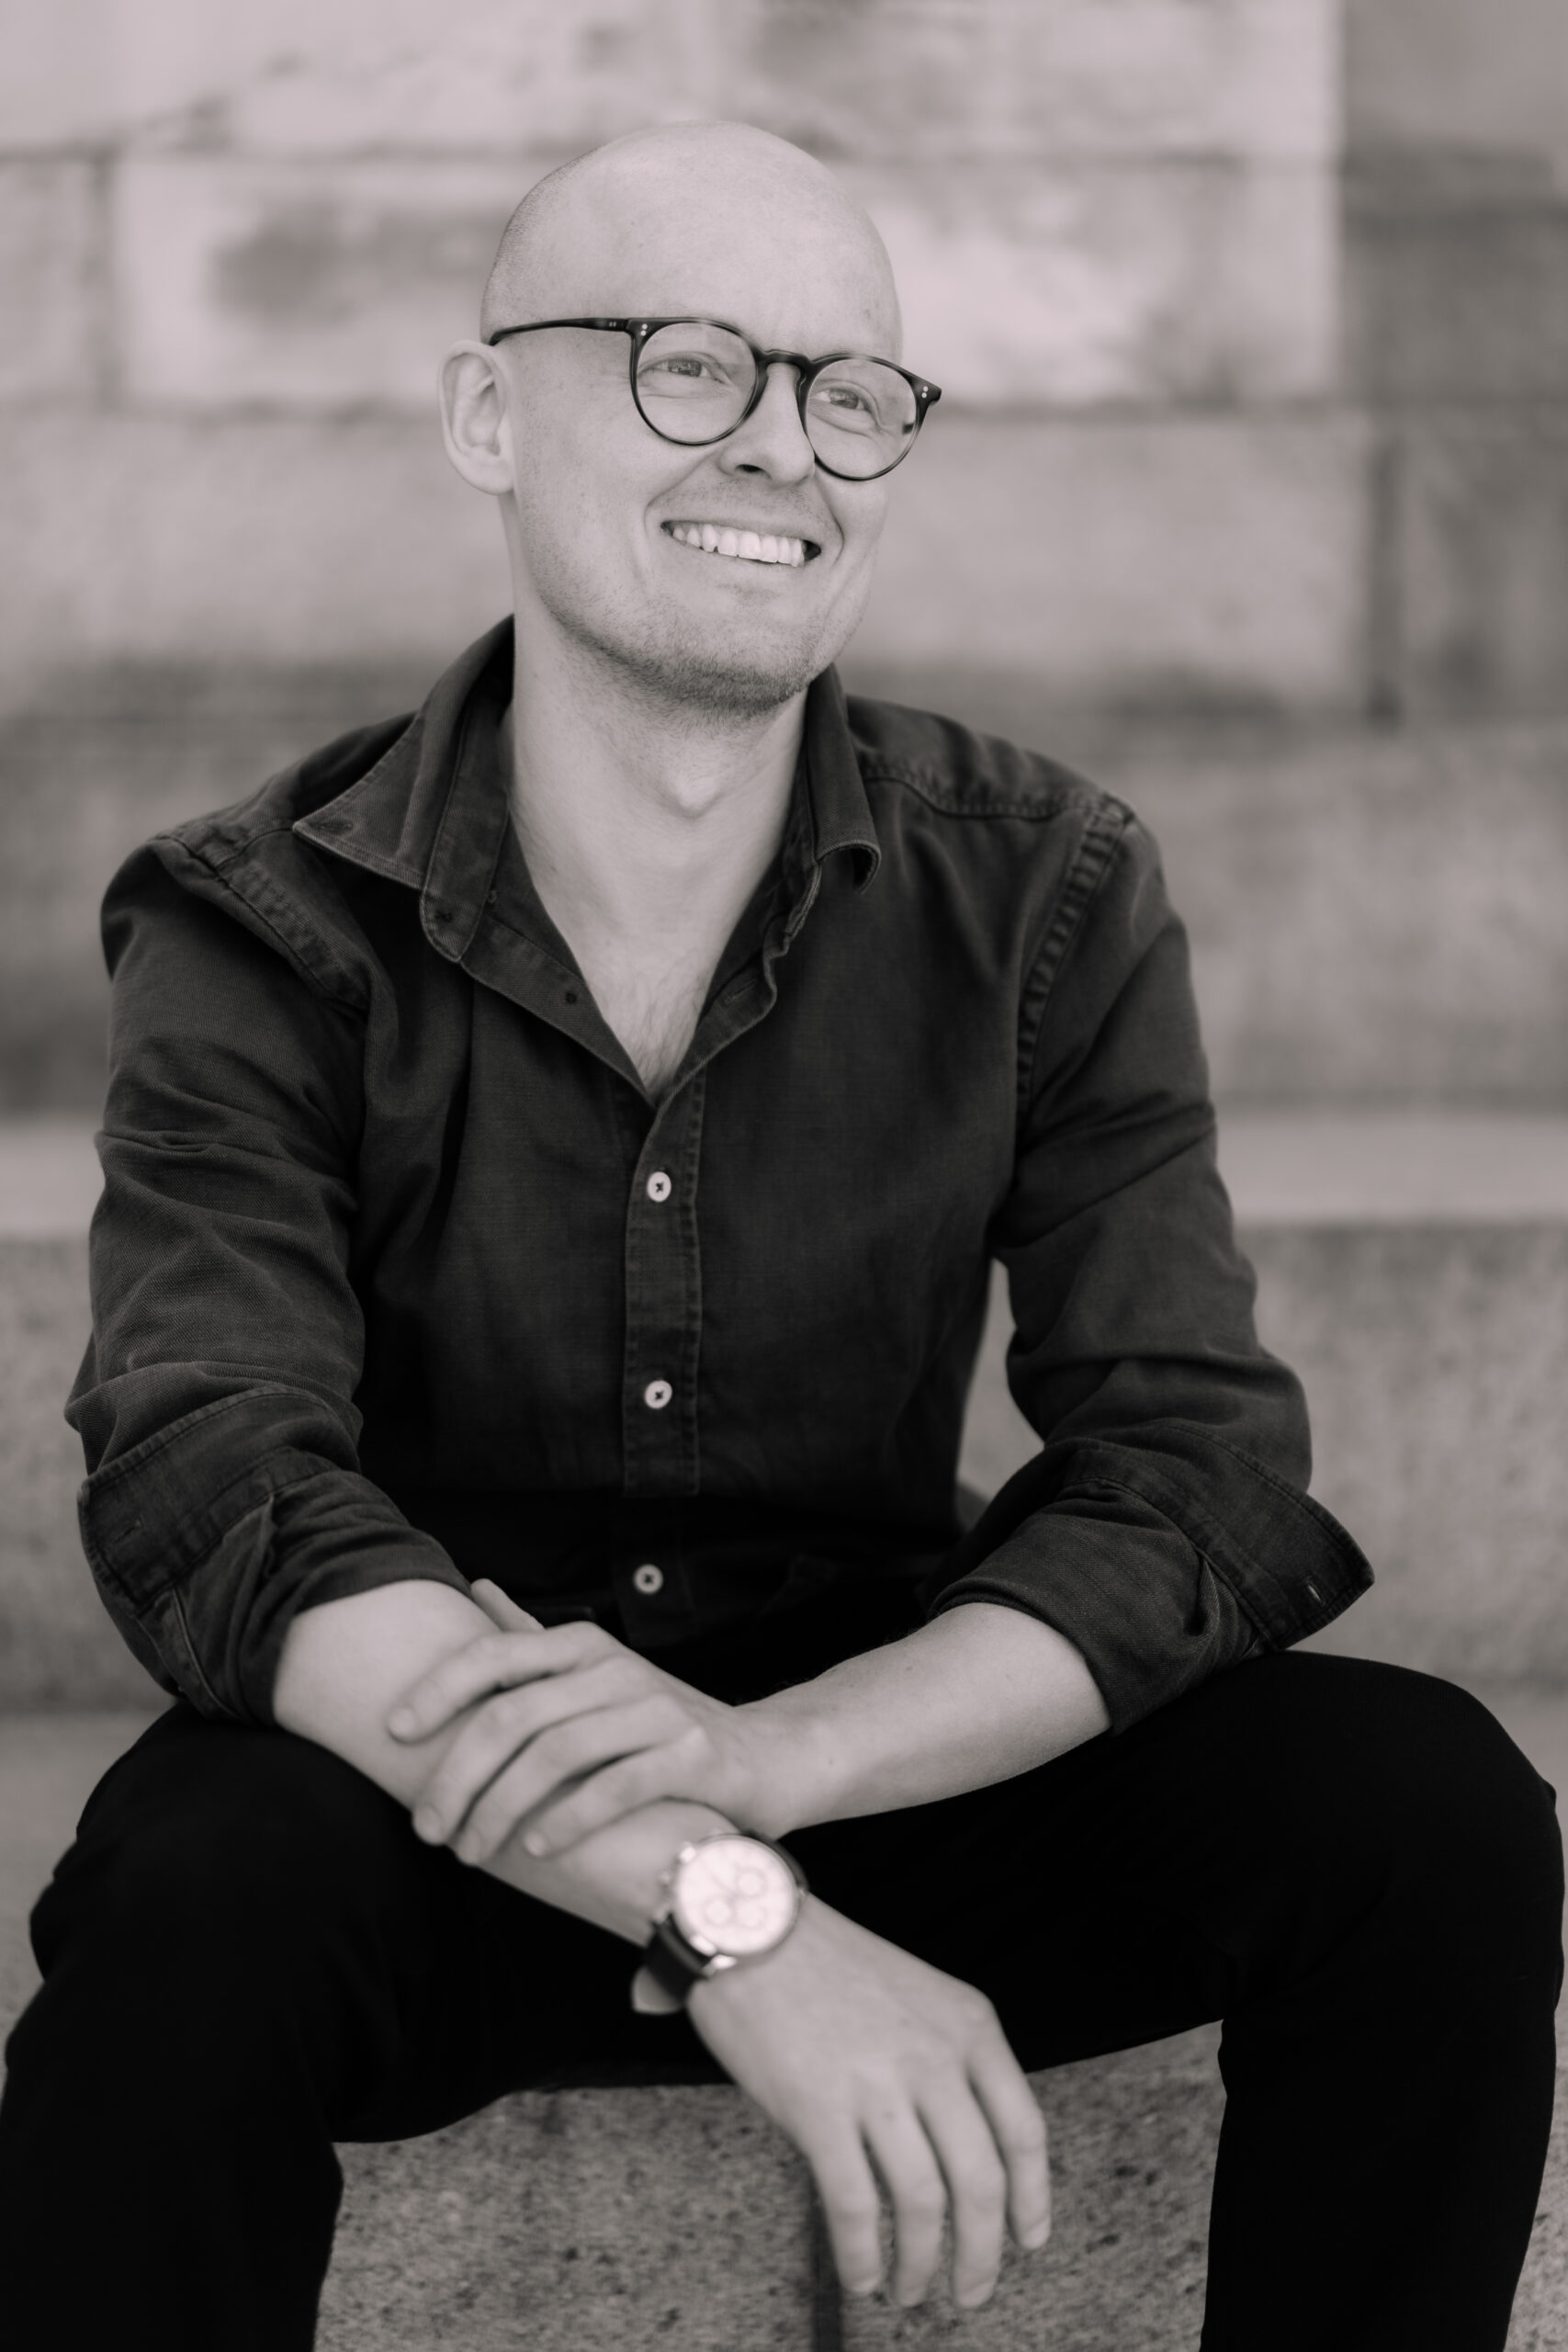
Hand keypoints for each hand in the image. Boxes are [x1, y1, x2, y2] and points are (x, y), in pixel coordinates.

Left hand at [386, 1580, 784, 1862]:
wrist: (766, 1756)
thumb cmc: (660, 1724)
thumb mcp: (594, 1675)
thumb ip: (533, 1640)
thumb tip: (476, 1588)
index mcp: (583, 1648)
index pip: (495, 1655)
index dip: (438, 1690)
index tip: (393, 1733)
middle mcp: (617, 1669)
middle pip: (514, 1715)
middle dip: (458, 1776)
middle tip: (427, 1829)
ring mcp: (658, 1708)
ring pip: (557, 1754)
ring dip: (501, 1808)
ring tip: (471, 1851)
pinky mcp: (694, 1754)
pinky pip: (618, 1786)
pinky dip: (570, 1819)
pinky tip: (537, 1849)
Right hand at [683, 1898, 1049, 2308]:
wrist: (750, 1922)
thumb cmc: (826, 1961)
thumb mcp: (916, 1993)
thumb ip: (947, 2059)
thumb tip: (960, 2147)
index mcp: (968, 2025)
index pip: (1024, 2130)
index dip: (1032, 2199)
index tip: (1028, 2240)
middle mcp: (934, 2056)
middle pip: (982, 2182)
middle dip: (982, 2255)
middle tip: (971, 2292)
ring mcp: (878, 2084)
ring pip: (925, 2203)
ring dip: (922, 2265)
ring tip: (909, 2291)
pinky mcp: (818, 2109)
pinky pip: (855, 2206)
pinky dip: (863, 2255)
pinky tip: (861, 2276)